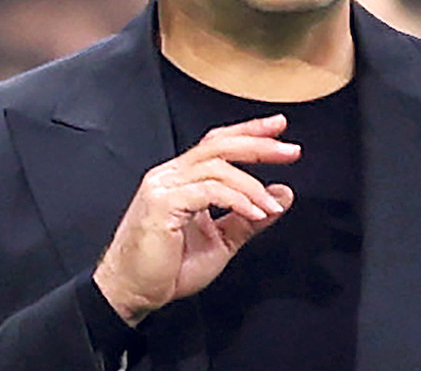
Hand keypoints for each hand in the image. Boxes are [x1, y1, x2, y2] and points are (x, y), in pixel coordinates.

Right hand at [93, 114, 298, 324]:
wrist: (132, 293)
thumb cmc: (167, 269)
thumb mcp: (221, 241)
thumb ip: (249, 218)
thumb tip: (283, 194)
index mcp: (181, 178)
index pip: (218, 143)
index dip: (249, 131)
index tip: (279, 128)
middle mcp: (170, 175)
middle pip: (219, 145)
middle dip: (258, 144)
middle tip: (289, 151)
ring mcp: (163, 186)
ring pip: (216, 166)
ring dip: (252, 184)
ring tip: (271, 206)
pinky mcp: (162, 203)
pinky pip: (209, 191)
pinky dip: (238, 200)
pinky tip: (255, 213)